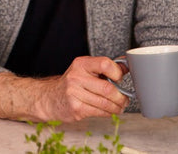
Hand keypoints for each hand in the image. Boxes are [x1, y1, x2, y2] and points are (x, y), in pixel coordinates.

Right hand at [0, 56, 128, 122]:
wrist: (50, 98)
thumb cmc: (72, 83)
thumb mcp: (85, 70)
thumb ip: (105, 67)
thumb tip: (127, 66)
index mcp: (81, 64)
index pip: (105, 64)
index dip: (117, 72)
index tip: (119, 78)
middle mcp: (76, 77)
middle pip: (108, 88)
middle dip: (121, 96)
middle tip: (124, 98)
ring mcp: (74, 93)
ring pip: (106, 103)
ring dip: (117, 107)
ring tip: (119, 106)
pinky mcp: (76, 108)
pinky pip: (100, 112)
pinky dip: (108, 113)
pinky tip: (107, 110)